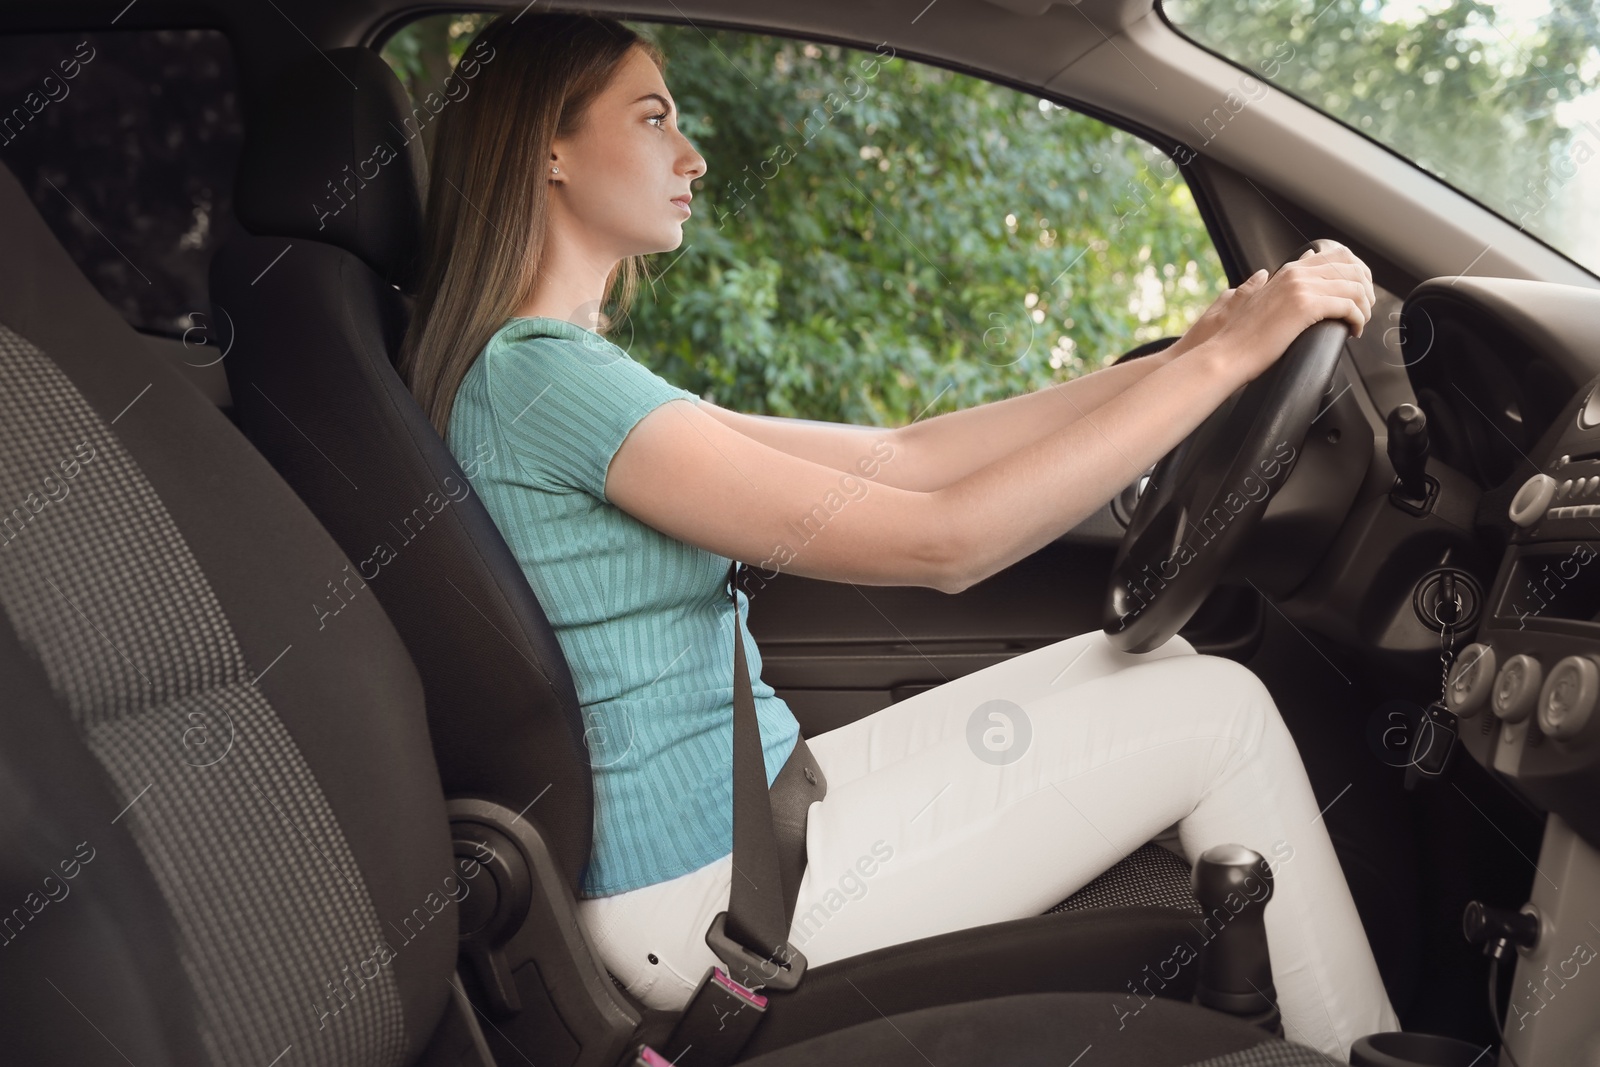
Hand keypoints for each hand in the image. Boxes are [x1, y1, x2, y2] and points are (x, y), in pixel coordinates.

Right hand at [1184, 242, 1374, 386]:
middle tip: (1365, 309)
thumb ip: (1262, 285)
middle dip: (1366, 287)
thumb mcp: (1253, 301)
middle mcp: (1296, 274)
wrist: (1227, 354)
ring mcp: (1301, 288)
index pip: (1335, 255)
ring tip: (1360, 322)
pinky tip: (1353, 331)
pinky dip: (1358, 319)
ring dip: (1365, 306)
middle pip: (1351, 267)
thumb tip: (1262, 274)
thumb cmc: (1239, 337)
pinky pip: (1349, 306)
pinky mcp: (1306, 307)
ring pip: (1354, 287)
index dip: (1356, 271)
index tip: (1359, 291)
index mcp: (1287, 271)